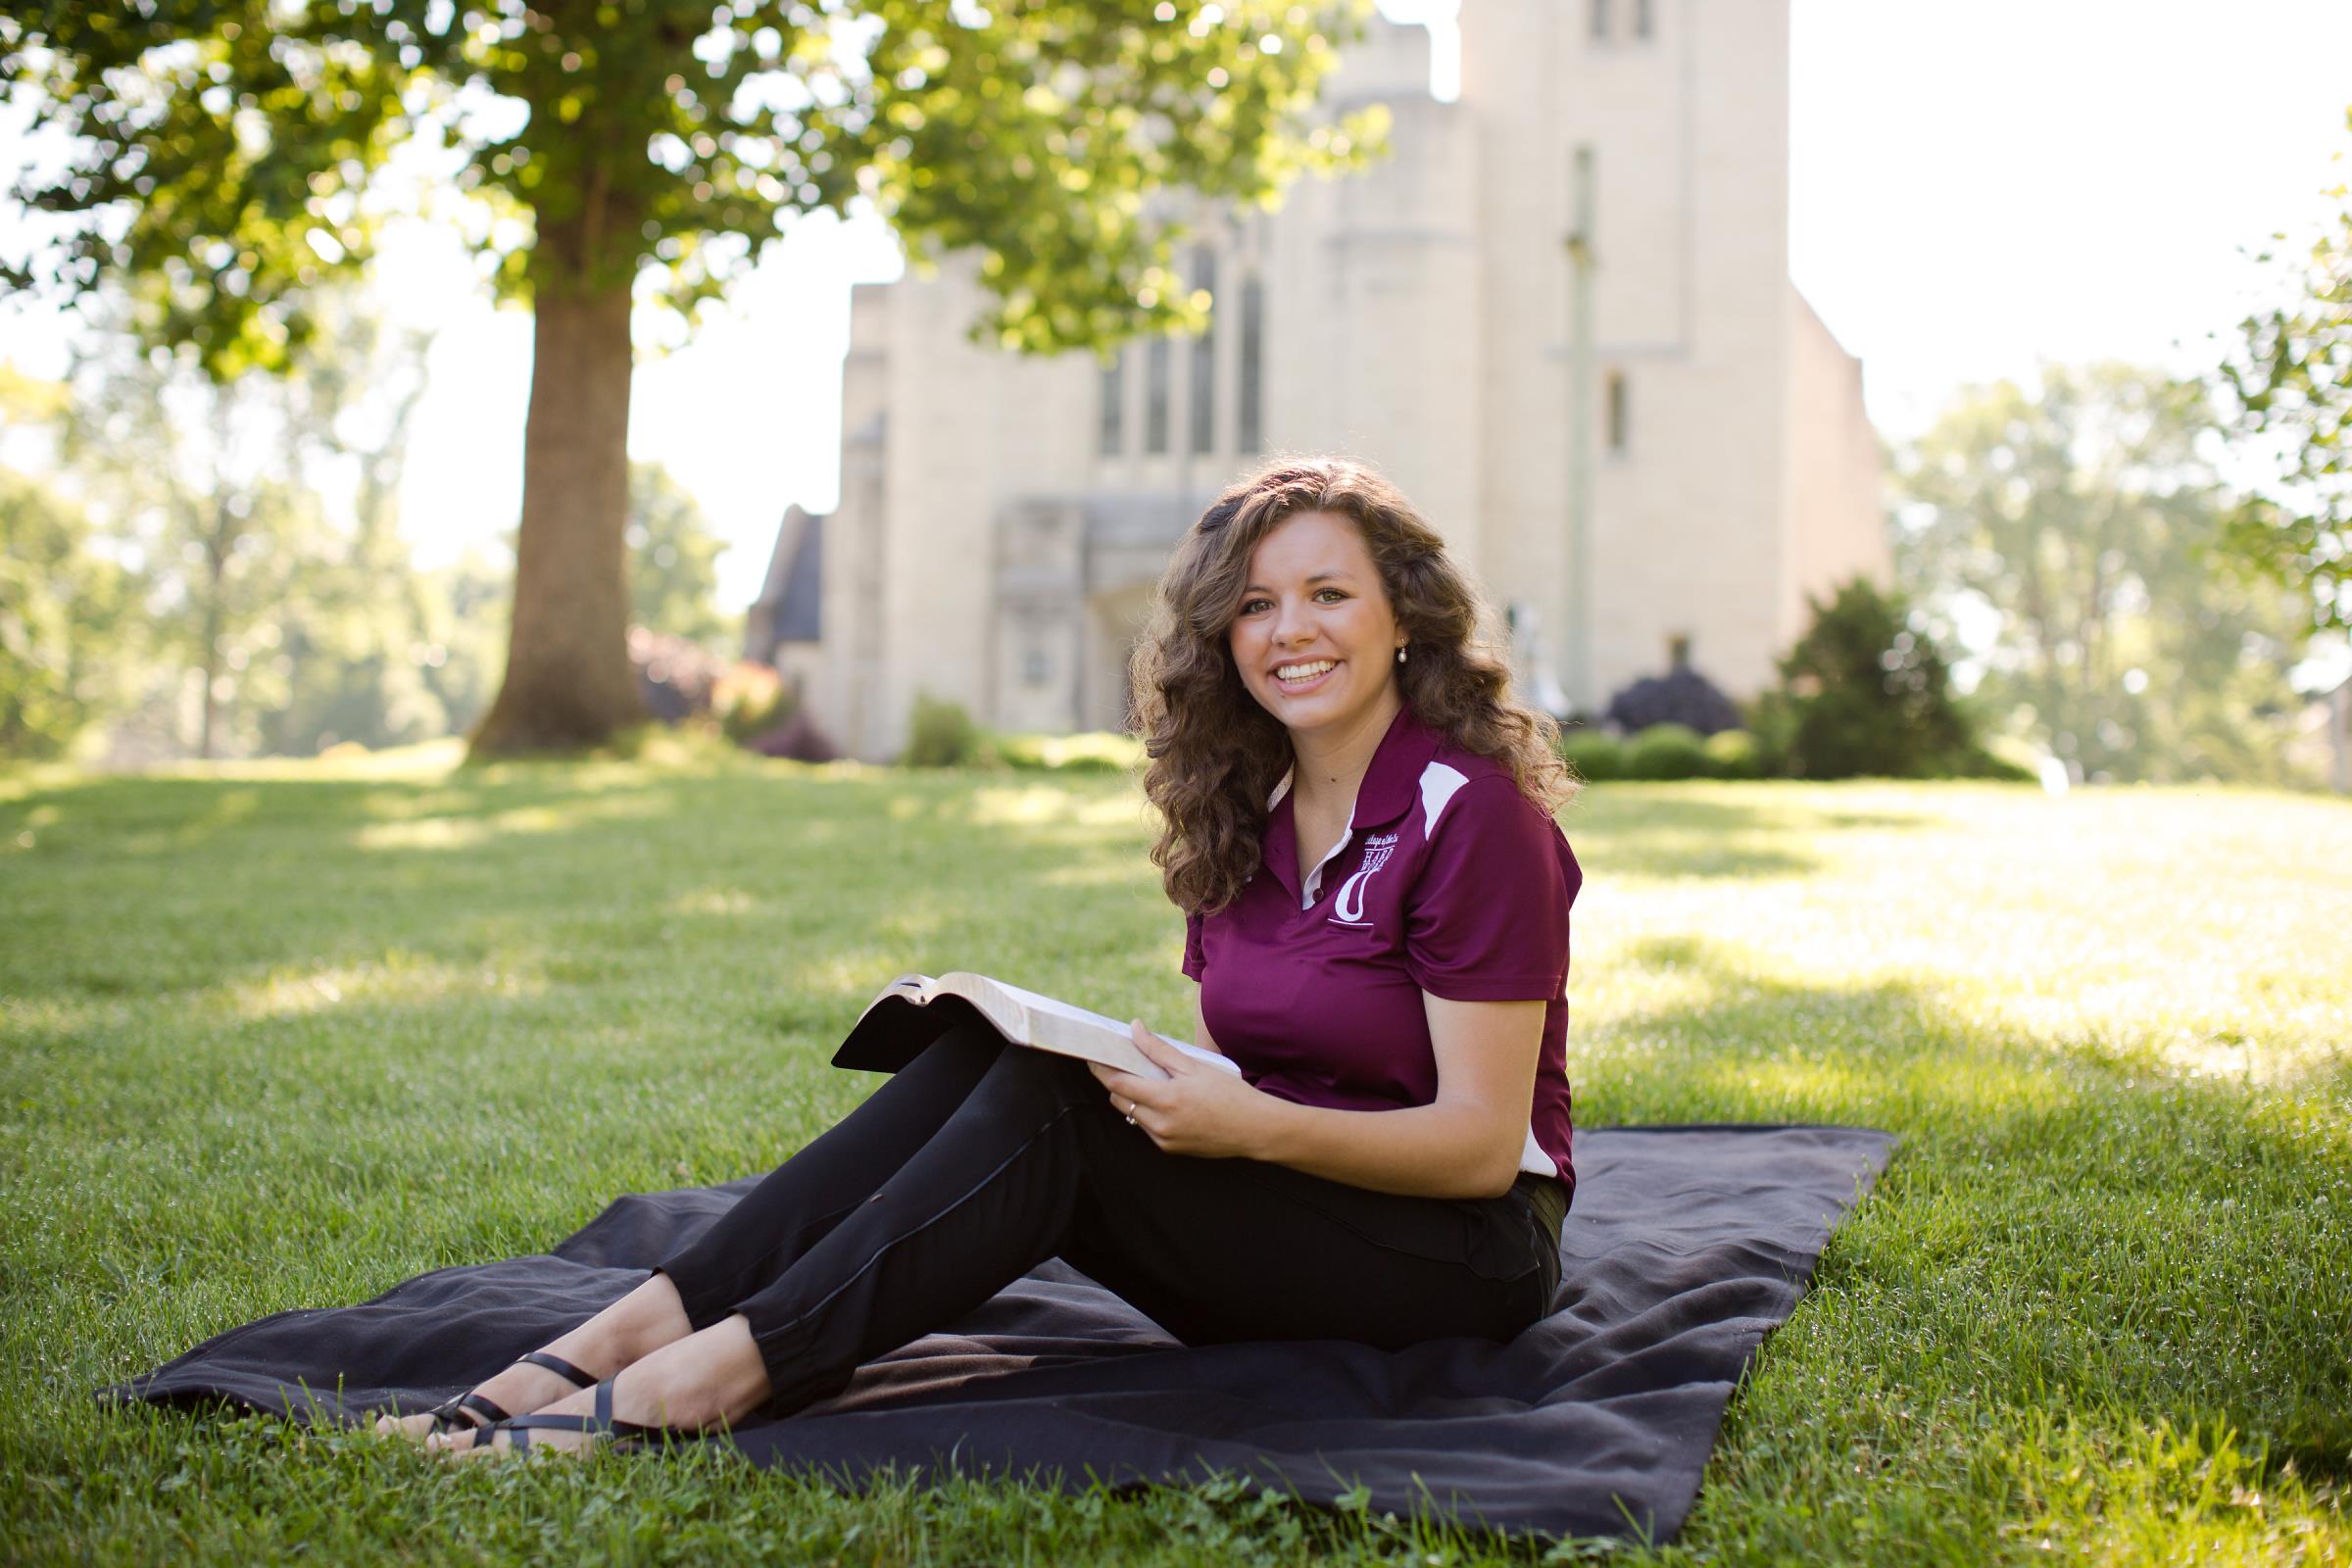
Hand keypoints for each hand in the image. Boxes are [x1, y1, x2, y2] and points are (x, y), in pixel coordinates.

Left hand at [1087, 1021, 1266, 1159]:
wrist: (1254, 1129)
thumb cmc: (1229, 1093)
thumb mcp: (1194, 1066)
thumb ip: (1159, 1049)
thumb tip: (1134, 1029)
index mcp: (1166, 1099)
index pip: (1119, 1084)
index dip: (1102, 1069)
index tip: (1093, 1057)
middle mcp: (1161, 1123)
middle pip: (1120, 1100)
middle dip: (1117, 1082)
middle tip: (1122, 1064)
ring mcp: (1164, 1139)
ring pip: (1132, 1115)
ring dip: (1133, 1098)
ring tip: (1148, 1081)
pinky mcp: (1170, 1149)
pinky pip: (1148, 1128)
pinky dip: (1149, 1113)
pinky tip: (1166, 1101)